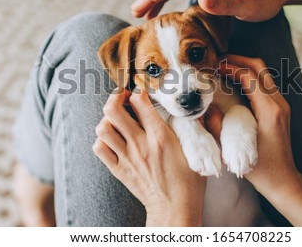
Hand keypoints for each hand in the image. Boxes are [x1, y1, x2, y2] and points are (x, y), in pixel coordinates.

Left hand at [93, 88, 205, 225]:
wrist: (175, 208)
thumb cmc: (189, 181)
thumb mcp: (198, 151)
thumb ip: (200, 127)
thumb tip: (202, 110)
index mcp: (161, 137)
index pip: (140, 102)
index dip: (138, 91)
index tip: (140, 92)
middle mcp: (140, 144)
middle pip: (113, 110)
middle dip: (115, 97)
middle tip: (123, 98)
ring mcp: (127, 157)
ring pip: (103, 128)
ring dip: (107, 119)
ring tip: (117, 119)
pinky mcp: (119, 169)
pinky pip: (99, 148)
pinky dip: (102, 140)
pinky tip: (113, 139)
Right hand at [208, 55, 297, 197]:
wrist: (284, 180)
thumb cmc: (262, 169)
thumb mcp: (234, 150)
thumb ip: (218, 127)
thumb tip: (206, 107)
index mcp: (269, 110)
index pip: (249, 76)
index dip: (230, 67)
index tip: (213, 67)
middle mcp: (279, 103)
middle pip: (259, 67)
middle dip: (238, 60)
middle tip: (217, 60)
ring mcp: (281, 105)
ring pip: (263, 73)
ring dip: (243, 67)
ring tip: (223, 68)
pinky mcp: (279, 109)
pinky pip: (264, 84)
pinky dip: (249, 77)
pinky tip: (233, 83)